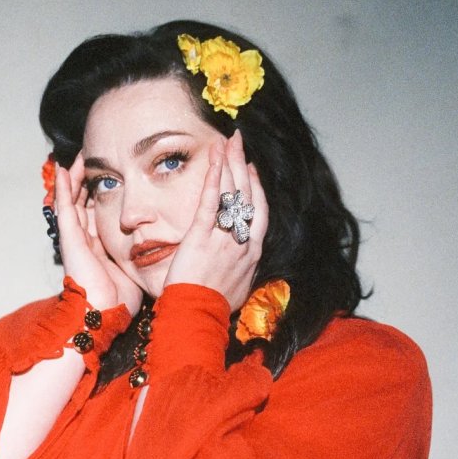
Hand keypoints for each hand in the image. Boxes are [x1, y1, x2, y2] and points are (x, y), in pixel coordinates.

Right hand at [54, 153, 142, 315]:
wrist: (104, 312)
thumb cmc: (120, 298)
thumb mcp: (136, 268)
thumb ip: (144, 254)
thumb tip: (164, 242)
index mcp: (100, 246)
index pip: (99, 213)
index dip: (104, 194)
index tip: (113, 175)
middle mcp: (86, 239)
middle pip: (84, 201)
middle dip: (88, 180)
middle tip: (93, 159)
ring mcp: (75, 237)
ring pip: (73, 199)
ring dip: (75, 177)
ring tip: (78, 157)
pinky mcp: (69, 237)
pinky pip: (64, 206)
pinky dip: (62, 187)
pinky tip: (63, 169)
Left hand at [163, 131, 267, 311]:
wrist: (197, 317)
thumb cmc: (213, 308)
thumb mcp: (237, 288)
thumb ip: (240, 270)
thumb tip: (239, 265)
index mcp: (252, 254)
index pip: (260, 213)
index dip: (256, 188)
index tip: (252, 170)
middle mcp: (242, 242)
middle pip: (247, 195)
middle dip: (243, 165)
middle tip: (239, 143)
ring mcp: (223, 237)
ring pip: (230, 193)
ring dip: (229, 163)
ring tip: (227, 141)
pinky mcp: (201, 236)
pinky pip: (209, 201)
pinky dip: (212, 177)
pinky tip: (214, 158)